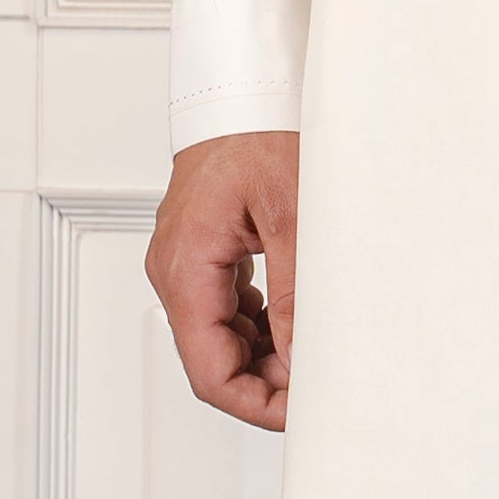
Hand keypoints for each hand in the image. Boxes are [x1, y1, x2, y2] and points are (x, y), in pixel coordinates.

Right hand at [147, 130, 299, 430]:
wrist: (244, 86)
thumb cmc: (260, 131)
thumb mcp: (294, 219)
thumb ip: (297, 299)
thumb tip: (304, 363)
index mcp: (185, 269)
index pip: (210, 373)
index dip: (257, 405)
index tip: (303, 412)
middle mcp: (176, 271)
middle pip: (213, 361)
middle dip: (267, 382)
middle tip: (322, 382)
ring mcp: (188, 262)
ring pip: (222, 338)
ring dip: (268, 354)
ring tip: (318, 347)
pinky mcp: (206, 251)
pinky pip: (228, 308)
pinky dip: (265, 323)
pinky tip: (299, 315)